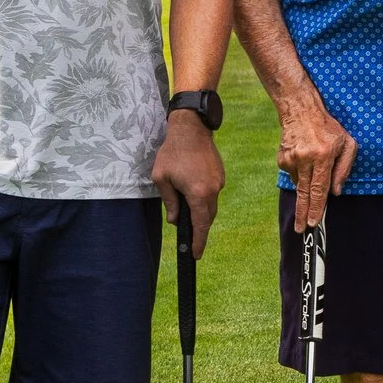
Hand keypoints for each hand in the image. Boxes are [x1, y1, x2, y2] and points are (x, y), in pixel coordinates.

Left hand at [152, 112, 226, 257]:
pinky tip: (192, 191)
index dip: (198, 241)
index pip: (200, 225)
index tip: (196, 254)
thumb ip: (169, 202)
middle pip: (208, 217)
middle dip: (199, 228)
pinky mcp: (220, 175)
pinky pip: (213, 193)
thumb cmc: (172, 152)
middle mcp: (213, 190)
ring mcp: (219, 182)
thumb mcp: (162, 178)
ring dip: (201, 211)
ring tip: (187, 210)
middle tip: (189, 237)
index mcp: (198, 194)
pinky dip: (204, 198)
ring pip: (211, 205)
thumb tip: (175, 220)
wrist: (191, 128)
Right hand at [277, 96, 356, 231]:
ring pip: (299, 184)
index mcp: (322, 157)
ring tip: (312, 173)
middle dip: (303, 214)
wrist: (301, 110)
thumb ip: (344, 169)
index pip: (319, 189)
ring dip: (306, 188)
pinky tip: (305, 161)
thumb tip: (336, 192)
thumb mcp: (347, 144)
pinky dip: (300, 174)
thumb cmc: (329, 127)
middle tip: (302, 230)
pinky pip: (293, 174)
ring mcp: (291, 159)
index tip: (313, 223)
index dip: (316, 208)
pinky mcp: (282, 159)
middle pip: (304, 193)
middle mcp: (305, 159)